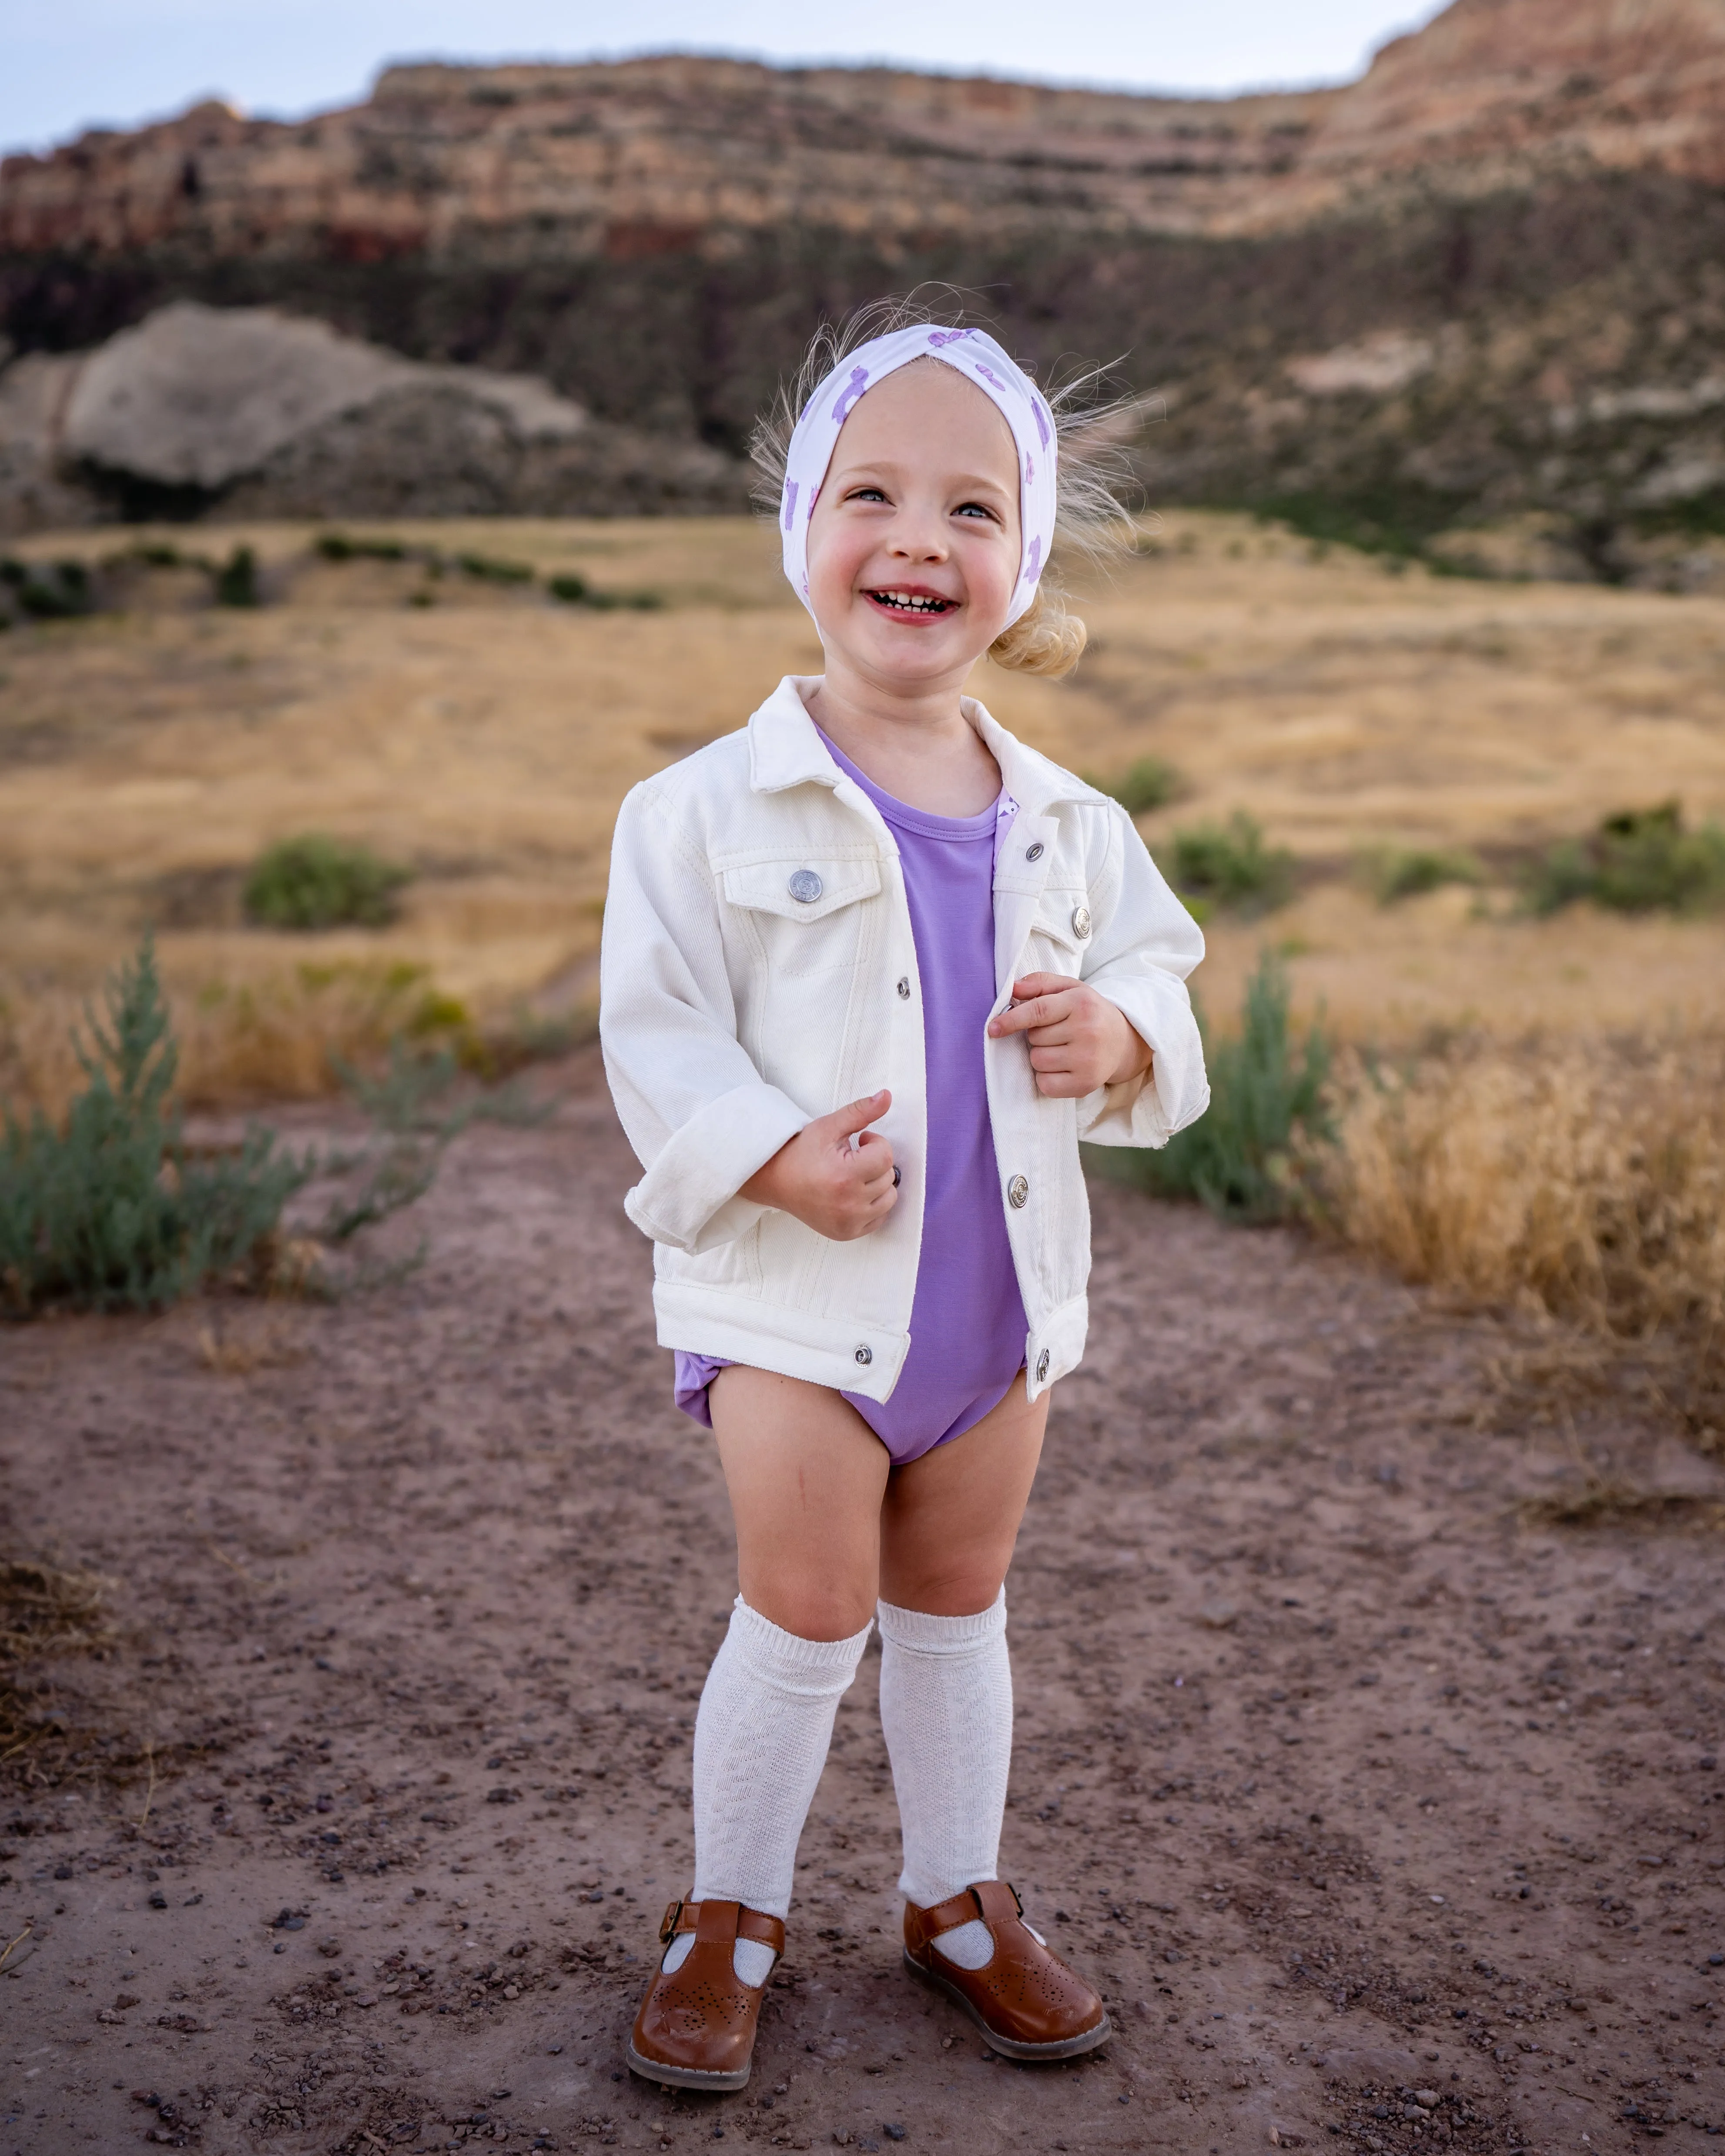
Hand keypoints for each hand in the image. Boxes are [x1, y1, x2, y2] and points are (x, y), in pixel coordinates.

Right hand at [740, 1089, 897, 1240]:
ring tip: (855, 1175)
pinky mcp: (848, 1233)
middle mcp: (848, 1204)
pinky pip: (880, 1217)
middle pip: (889, 1176)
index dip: (875, 1143)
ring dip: (878, 1183)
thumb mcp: (829, 1126)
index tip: (859, 1141)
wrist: (776, 1180)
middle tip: (852, 1158)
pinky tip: (855, 1192)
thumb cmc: (802, 1152)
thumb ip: (860, 1111)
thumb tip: (887, 1096)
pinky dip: (874, 1204)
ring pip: (890, 1197)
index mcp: (843, 1176)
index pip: (885, 1156)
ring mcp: (849, 1222)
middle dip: (875, 1162)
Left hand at [987, 973, 1151, 1097]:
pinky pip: (1045, 1084)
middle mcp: (1088, 1031)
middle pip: (1034, 1038)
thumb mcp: (1070, 989)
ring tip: (1062, 1049)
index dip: (1011, 1020)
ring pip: (1037, 1061)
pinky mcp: (1085, 1084)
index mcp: (1081, 1003)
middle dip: (1037, 1036)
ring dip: (1041, 1056)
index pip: (1037, 1011)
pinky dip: (1046, 1078)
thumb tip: (1012, 989)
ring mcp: (1088, 1060)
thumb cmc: (1089, 1013)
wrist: (1124, 1042)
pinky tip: (1063, 1067)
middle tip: (1058, 1033)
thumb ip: (1040, 983)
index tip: (993, 1028)